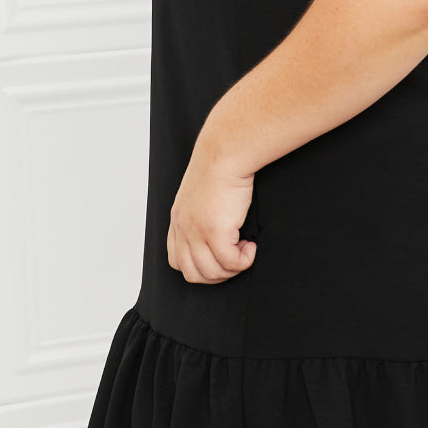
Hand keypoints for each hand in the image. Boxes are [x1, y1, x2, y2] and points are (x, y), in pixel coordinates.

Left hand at [167, 146, 257, 284]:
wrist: (225, 152)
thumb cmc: (219, 164)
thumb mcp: (201, 190)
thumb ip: (201, 210)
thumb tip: (220, 226)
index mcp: (178, 219)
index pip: (176, 260)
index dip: (198, 266)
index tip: (218, 257)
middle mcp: (183, 228)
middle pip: (193, 273)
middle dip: (217, 275)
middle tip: (235, 260)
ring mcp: (197, 232)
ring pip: (212, 272)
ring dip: (232, 269)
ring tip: (244, 251)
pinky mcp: (215, 231)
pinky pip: (230, 263)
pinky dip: (243, 261)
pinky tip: (251, 247)